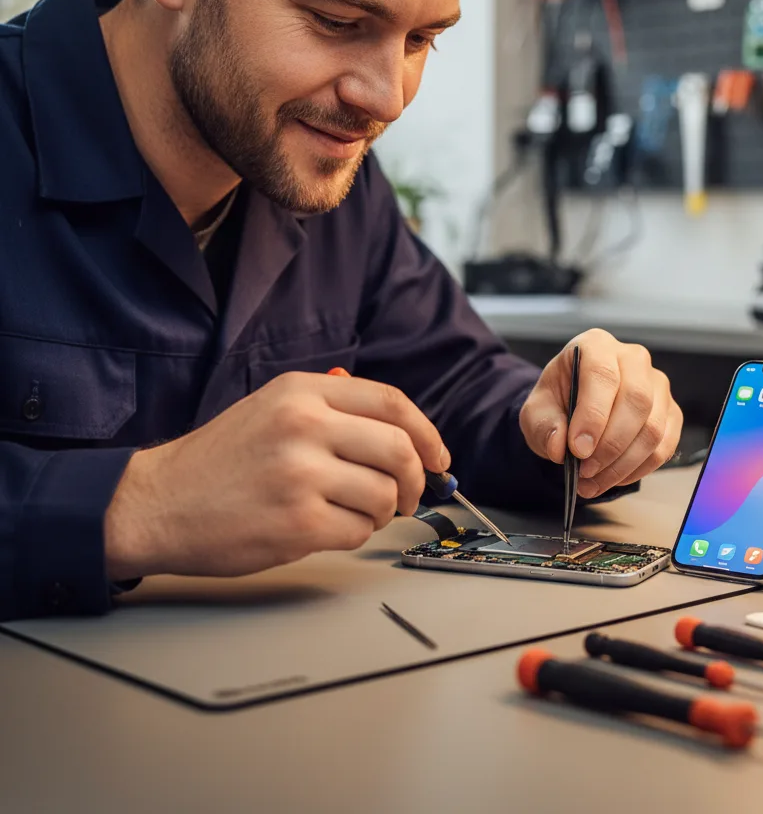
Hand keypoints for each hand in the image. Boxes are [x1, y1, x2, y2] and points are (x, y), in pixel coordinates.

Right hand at [104, 372, 447, 579]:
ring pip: (385, 495)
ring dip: (382, 511)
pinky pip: (359, 531)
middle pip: (400, 450)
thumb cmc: (219, 459)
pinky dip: (355, 535)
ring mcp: (301, 475)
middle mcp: (304, 426)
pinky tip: (327, 528)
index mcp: (302, 393)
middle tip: (410, 495)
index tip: (438, 456)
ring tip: (353, 512)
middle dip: (416, 480)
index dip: (426, 433)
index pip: (392, 403)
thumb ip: (336, 413)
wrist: (157, 502)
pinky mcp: (297, 524)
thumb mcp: (274, 408)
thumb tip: (407, 440)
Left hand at [519, 329, 682, 498]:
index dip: (592, 415)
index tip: (577, 449)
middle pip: (636, 400)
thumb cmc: (557, 402)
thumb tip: (560, 447)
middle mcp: (633, 358)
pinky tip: (613, 478)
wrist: (573, 410)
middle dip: (610, 444)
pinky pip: (664, 446)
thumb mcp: (536, 412)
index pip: (603, 375)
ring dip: (623, 463)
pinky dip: (638, 469)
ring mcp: (657, 385)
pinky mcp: (670, 413)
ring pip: (653, 428)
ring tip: (593, 481)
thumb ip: (544, 427)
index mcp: (596, 345)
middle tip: (585, 470)